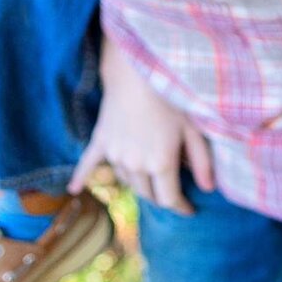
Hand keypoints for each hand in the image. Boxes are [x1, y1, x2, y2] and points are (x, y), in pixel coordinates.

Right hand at [68, 34, 212, 215]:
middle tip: (172, 190)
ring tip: (150, 176)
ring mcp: (115, 154)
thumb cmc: (171, 98)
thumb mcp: (193, 129)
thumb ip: (202, 162)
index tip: (190, 209)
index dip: (181, 207)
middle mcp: (135, 164)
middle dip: (161, 196)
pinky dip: (80, 178)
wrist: (137, 73)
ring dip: (139, 183)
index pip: (169, 199)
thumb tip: (209, 189)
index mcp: (160, 163)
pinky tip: (73, 190)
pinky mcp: (100, 142)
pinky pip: (88, 164)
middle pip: (147, 194)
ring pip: (127, 181)